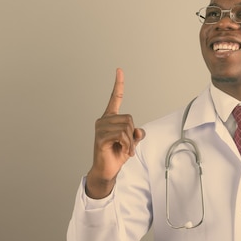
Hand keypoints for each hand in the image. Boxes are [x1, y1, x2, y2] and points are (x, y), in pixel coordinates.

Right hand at [85, 68, 145, 198]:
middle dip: (132, 134)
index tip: (119, 70)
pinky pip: (121, 135)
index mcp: (110, 118)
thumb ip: (136, 134)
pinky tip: (121, 151)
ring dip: (129, 141)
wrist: (107, 170)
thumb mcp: (131, 143)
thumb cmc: (116, 155)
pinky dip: (126, 145)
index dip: (118, 85)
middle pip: (129, 119)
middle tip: (127, 145)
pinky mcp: (101, 137)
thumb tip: (139, 132)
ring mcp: (100, 128)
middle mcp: (103, 120)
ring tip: (123, 149)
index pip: (115, 98)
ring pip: (126, 127)